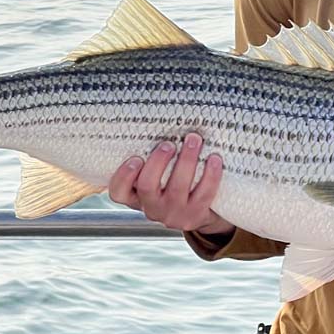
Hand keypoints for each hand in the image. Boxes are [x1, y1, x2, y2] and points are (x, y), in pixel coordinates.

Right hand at [108, 132, 233, 235]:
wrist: (195, 213)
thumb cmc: (170, 185)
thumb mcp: (153, 178)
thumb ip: (149, 159)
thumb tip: (157, 119)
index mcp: (135, 196)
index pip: (118, 191)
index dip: (124, 175)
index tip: (136, 158)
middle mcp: (151, 207)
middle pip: (147, 186)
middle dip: (158, 162)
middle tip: (168, 144)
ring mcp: (173, 213)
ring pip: (177, 188)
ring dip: (186, 161)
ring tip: (194, 139)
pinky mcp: (195, 215)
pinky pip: (203, 194)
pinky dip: (210, 175)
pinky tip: (214, 159)